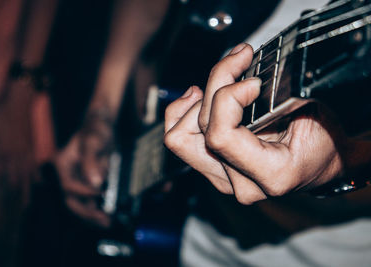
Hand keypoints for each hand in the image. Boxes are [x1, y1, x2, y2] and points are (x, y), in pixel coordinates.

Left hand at [0, 78, 36, 208]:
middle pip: (17, 181)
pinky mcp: (31, 147)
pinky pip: (34, 166)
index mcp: (3, 151)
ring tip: (26, 204)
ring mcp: (27, 151)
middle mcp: (17, 154)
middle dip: (16, 197)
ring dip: (27, 190)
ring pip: (28, 176)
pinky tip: (37, 182)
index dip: (0, 194)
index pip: (1, 177)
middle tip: (15, 213)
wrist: (18, 100)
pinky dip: (35, 176)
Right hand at [55, 111, 113, 226]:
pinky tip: (107, 216)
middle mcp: (66, 175)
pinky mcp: (86, 185)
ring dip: (92, 216)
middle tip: (103, 220)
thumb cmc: (96, 130)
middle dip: (86, 213)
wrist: (101, 128)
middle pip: (70, 200)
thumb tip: (95, 182)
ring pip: (79, 204)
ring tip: (107, 222)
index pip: (67, 185)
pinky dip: (96, 210)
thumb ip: (92, 161)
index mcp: (62, 164)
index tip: (99, 193)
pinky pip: (88, 202)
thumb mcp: (94, 142)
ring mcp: (76, 181)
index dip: (82, 192)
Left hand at [164, 43, 346, 204]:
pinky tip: (198, 96)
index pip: (221, 136)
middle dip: (217, 84)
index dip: (229, 98)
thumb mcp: (314, 112)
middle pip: (200, 130)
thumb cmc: (324, 140)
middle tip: (239, 60)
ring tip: (219, 78)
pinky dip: (182, 113)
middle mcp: (240, 183)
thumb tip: (244, 71)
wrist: (321, 164)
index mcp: (271, 175)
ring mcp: (223, 178)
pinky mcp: (213, 169)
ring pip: (180, 137)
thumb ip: (280, 95)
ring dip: (196, 101)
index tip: (252, 81)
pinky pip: (179, 141)